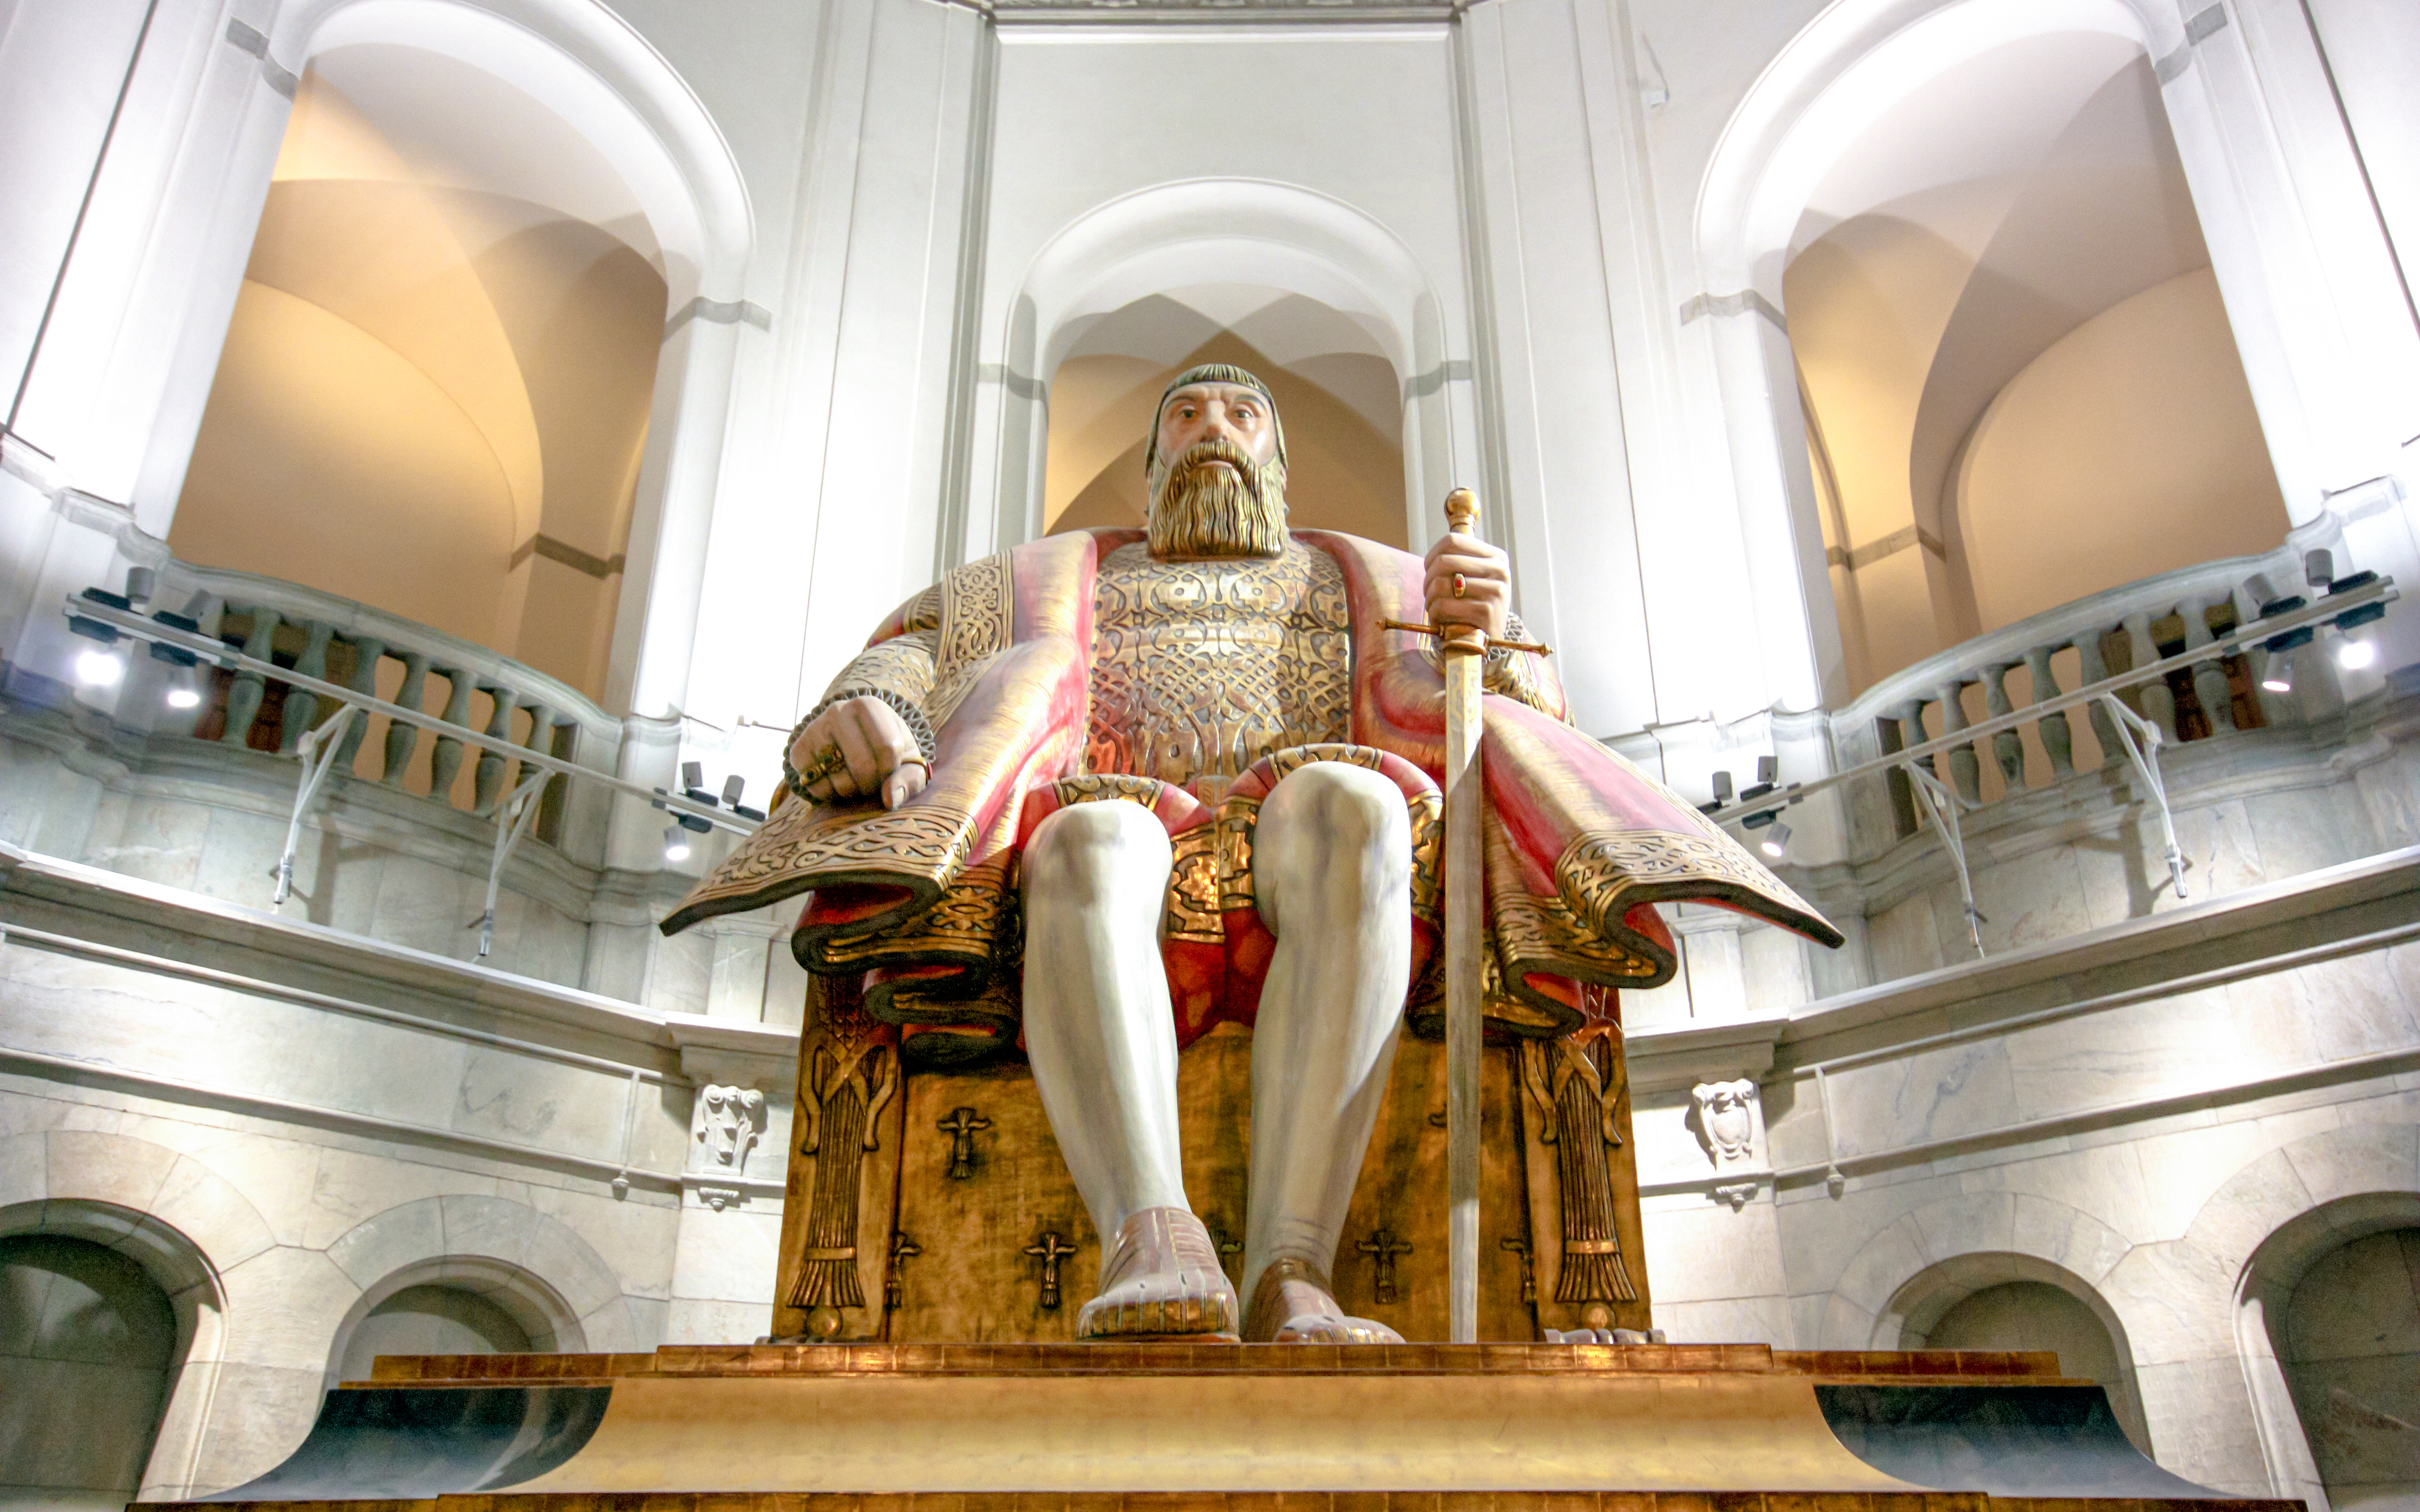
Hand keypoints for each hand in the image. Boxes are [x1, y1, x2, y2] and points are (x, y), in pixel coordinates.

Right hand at [787, 697, 927, 808]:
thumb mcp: (907, 759)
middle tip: (872, 782)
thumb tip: (890, 799)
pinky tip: (836, 782)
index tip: (889, 770)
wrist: (849, 740)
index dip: (892, 770)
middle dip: (872, 785)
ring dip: (853, 792)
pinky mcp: (798, 750)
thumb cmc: (885, 751)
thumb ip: (910, 779)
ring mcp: (814, 729)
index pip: (888, 748)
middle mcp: (838, 711)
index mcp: (869, 706)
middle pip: (862, 766)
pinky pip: (817, 788)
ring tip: (856, 782)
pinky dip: (831, 795)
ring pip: (840, 780)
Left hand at [1423, 531, 1508, 641]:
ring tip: (1434, 607)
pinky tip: (1440, 619)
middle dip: (1428, 579)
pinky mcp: (1487, 611)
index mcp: (1495, 556)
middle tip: (1429, 593)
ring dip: (1430, 598)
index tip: (1429, 570)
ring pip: (1441, 583)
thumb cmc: (1476, 605)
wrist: (1491, 639)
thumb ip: (1458, 562)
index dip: (1432, 555)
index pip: (1452, 541)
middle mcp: (1499, 570)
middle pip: (1444, 561)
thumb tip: (1433, 559)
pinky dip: (1435, 613)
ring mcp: (1496, 590)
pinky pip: (1445, 605)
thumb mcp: (1475, 578)